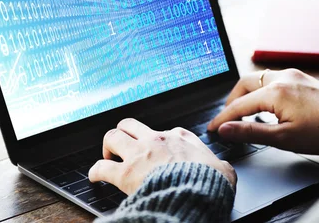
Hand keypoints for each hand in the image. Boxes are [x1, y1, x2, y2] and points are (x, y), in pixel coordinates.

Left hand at [89, 118, 236, 194]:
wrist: (196, 193)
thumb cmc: (209, 182)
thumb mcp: (223, 169)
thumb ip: (220, 165)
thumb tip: (224, 170)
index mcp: (180, 137)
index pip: (164, 131)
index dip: (158, 141)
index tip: (157, 151)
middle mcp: (157, 140)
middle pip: (130, 124)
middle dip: (124, 133)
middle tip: (123, 146)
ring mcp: (139, 154)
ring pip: (112, 136)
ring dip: (108, 146)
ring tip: (108, 156)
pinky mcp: (126, 173)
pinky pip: (101, 167)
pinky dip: (95, 171)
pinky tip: (95, 176)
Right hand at [207, 69, 318, 154]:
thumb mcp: (284, 138)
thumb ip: (251, 132)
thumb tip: (226, 129)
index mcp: (274, 92)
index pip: (239, 105)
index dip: (223, 118)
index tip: (212, 129)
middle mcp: (281, 78)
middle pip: (244, 84)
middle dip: (232, 100)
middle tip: (227, 119)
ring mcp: (292, 75)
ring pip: (258, 78)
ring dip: (247, 94)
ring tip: (244, 113)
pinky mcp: (301, 78)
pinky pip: (272, 79)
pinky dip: (261, 90)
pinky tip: (265, 105)